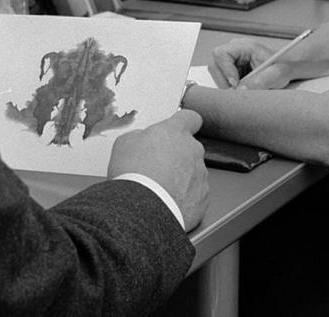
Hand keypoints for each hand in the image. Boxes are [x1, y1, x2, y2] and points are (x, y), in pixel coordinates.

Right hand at [107, 110, 208, 230]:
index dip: (184, 123)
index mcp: (175, 132)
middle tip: (156, 167)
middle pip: (190, 147)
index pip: (190, 118)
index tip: (179, 128)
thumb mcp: (125, 143)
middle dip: (177, 155)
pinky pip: (195, 193)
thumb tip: (143, 140)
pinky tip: (167, 202)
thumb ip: (141, 136)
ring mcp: (201, 174)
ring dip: (180, 177)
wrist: (142, 211)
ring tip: (158, 189)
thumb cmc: (133, 175)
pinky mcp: (203, 197)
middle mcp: (193, 150)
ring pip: (193, 172)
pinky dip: (184, 197)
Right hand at [209, 37, 290, 88]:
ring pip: (216, 75)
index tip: (236, 84)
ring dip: (226, 86)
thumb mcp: (277, 75)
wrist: (288, 70)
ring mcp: (230, 61)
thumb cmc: (283, 68)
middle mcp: (234, 51)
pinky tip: (242, 89)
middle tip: (239, 91)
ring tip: (244, 89)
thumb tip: (241, 90)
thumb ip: (261, 81)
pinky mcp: (230, 71)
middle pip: (214, 65)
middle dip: (224, 82)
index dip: (225, 70)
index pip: (220, 54)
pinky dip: (229, 89)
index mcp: (244, 46)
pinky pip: (220, 81)